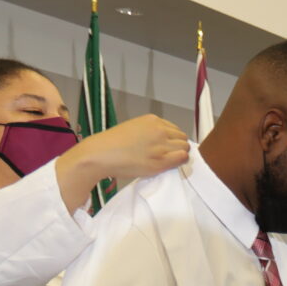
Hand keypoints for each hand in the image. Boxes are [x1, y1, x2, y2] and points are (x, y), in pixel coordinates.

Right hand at [71, 114, 188, 183]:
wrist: (101, 154)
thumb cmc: (113, 144)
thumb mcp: (134, 128)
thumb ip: (150, 132)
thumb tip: (163, 141)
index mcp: (152, 120)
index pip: (175, 129)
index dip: (173, 139)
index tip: (169, 146)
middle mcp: (159, 130)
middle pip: (182, 138)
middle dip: (178, 146)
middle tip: (170, 156)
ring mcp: (161, 145)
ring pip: (184, 148)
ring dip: (180, 154)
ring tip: (168, 161)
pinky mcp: (160, 160)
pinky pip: (182, 158)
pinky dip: (181, 161)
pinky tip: (172, 165)